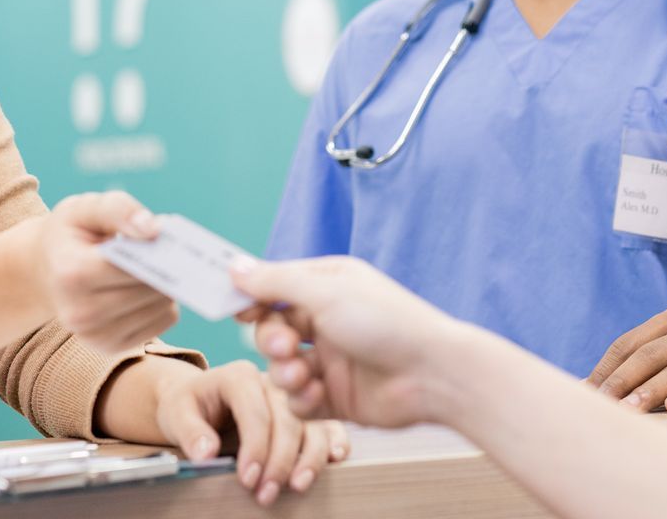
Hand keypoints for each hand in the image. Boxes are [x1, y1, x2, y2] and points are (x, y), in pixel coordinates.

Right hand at [31, 191, 175, 352]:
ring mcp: (95, 336)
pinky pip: (164, 321)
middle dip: (163, 265)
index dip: (154, 249)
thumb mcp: (85, 208)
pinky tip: (145, 286)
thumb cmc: (72, 234)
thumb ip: (119, 210)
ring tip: (150, 266)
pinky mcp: (112, 347)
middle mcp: (80, 313)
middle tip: (164, 247)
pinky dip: (163, 301)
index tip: (167, 234)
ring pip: (162, 306)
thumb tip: (154, 230)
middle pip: (149, 288)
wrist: (47, 271)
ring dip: (166, 283)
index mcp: (71, 273)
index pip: (129, 265)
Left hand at [151, 360, 348, 506]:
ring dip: (309, 458)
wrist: (199, 400)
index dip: (255, 447)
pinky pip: (327, 423)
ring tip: (297, 486)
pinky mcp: (304, 412)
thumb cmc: (188, 405)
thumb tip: (206, 453)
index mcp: (239, 376)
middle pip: (288, 419)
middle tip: (266, 494)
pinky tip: (335, 460)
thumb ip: (190, 431)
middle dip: (280, 461)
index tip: (247, 480)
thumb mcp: (177, 413)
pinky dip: (334, 441)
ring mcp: (291, 397)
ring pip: (312, 422)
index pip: (255, 410)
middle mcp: (271, 382)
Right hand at [231, 256, 463, 429]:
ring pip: (281, 367)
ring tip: (301, 374)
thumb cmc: (387, 322)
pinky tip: (316, 394)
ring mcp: (331, 360)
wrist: (432, 375)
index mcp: (327, 285)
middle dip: (270, 339)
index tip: (234, 311)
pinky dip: (301, 399)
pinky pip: (299, 399)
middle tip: (282, 346)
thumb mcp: (325, 292)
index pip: (275, 287)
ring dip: (284, 371)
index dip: (251, 299)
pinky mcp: (336, 396)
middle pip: (273, 329)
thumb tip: (234, 266)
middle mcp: (327, 320)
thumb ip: (275, 282)